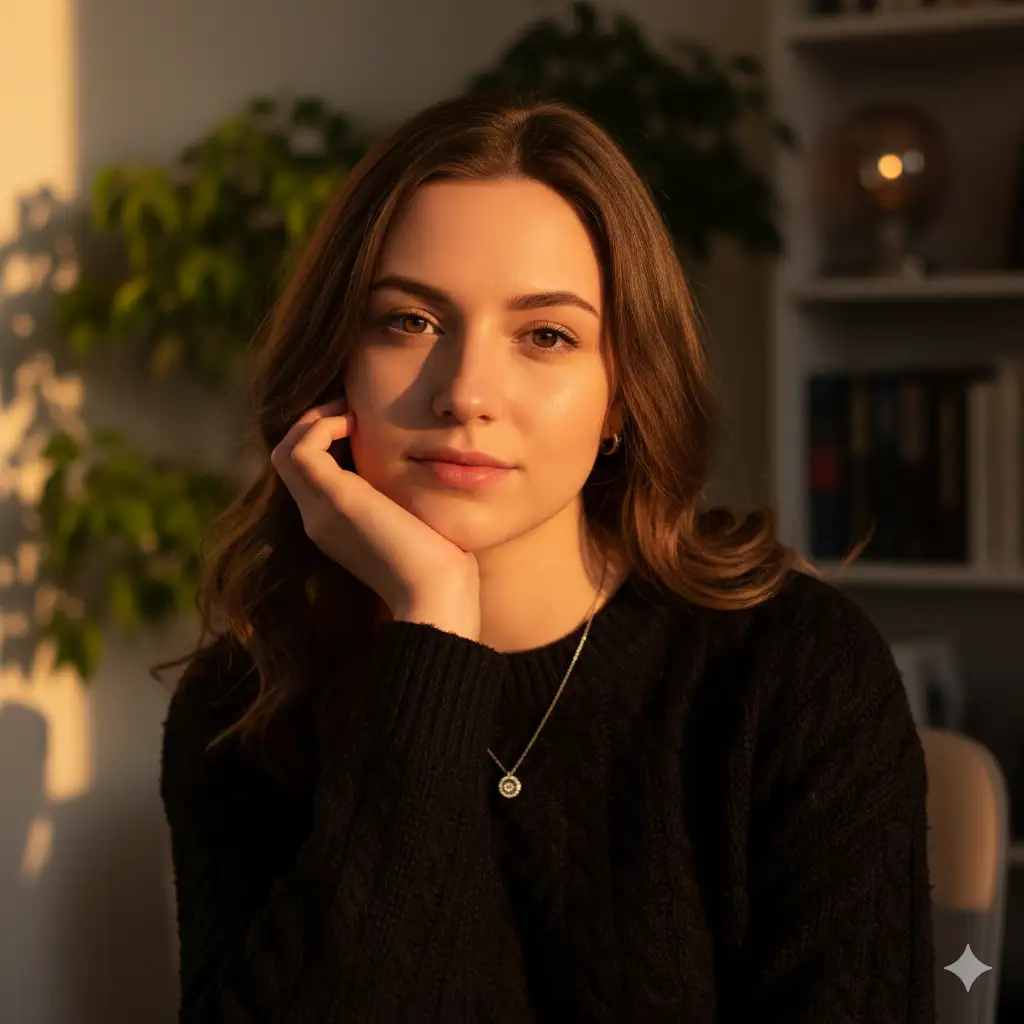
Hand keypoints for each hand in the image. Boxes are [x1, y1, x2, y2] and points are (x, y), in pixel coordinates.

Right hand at [271, 398, 479, 637]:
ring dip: (315, 421)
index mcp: (335, 525)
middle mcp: (318, 518)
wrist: (436, 595)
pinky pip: (301, 449)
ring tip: (350, 412)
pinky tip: (357, 424)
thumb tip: (423, 468)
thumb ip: (402, 498)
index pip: (308, 473)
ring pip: (286, 450)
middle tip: (351, 410)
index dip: (326, 440)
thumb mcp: (413, 521)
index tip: (361, 423)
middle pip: (288, 458)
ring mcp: (319, 510)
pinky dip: (322, 426)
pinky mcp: (333, 499)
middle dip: (315, 425)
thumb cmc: (440, 565)